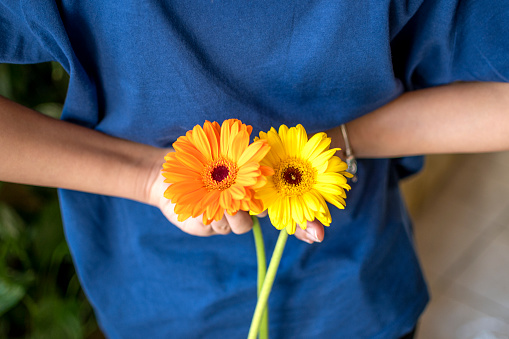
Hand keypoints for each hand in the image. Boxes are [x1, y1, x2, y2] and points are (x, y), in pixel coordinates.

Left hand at [145, 158, 323, 242]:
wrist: (166, 172)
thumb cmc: (199, 152)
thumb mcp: (227, 147)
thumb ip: (248, 152)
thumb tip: (263, 144)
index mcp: (256, 187)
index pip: (286, 208)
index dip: (304, 224)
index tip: (318, 235)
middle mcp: (247, 206)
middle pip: (269, 219)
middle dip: (267, 215)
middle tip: (247, 200)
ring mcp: (231, 218)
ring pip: (242, 224)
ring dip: (230, 208)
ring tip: (213, 195)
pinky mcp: (213, 225)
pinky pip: (220, 226)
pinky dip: (211, 213)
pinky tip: (199, 205)